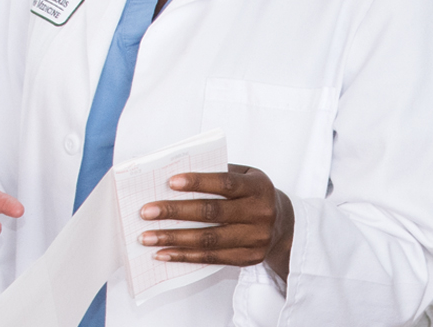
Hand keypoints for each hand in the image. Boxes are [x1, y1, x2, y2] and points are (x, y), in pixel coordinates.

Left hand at [137, 164, 293, 280]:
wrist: (285, 225)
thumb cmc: (253, 194)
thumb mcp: (244, 176)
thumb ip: (217, 174)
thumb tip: (173, 179)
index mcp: (257, 188)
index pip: (224, 183)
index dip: (197, 182)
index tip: (170, 182)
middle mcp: (259, 213)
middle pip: (211, 213)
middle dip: (175, 212)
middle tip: (146, 212)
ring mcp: (255, 239)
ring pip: (208, 240)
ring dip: (173, 238)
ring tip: (147, 237)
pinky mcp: (248, 258)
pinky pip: (211, 259)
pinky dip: (185, 256)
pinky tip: (163, 253)